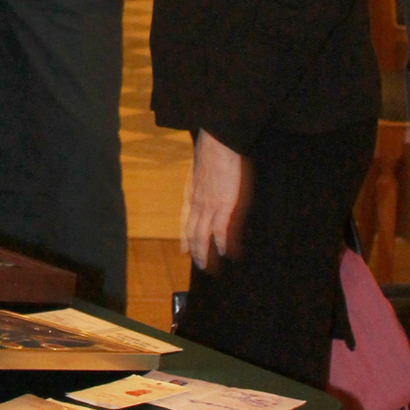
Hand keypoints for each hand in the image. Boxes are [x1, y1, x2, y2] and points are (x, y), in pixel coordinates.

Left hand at [179, 130, 251, 270]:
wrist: (217, 144)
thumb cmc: (212, 152)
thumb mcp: (200, 168)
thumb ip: (202, 180)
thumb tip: (206, 182)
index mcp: (191, 193)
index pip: (185, 219)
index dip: (184, 236)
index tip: (183, 249)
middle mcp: (197, 202)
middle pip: (192, 231)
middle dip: (194, 249)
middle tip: (198, 263)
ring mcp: (209, 205)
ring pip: (203, 235)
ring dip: (204, 252)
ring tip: (207, 265)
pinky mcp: (224, 205)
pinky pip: (221, 230)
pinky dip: (222, 243)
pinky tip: (225, 253)